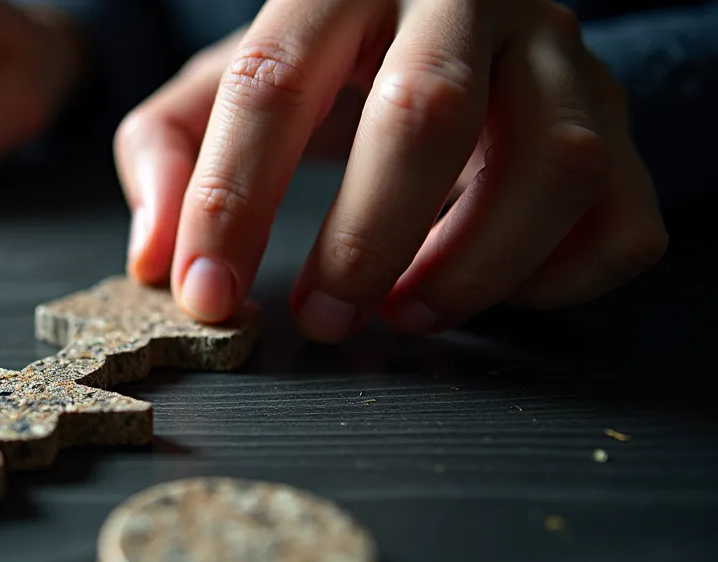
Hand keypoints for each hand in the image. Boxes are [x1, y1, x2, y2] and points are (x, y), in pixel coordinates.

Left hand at [116, 0, 667, 342]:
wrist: (439, 16)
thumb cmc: (320, 63)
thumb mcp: (221, 85)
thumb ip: (167, 152)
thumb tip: (155, 260)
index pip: (273, 84)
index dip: (232, 200)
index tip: (208, 293)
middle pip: (424, 116)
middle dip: (364, 240)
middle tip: (323, 318)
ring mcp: (555, 51)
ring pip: (550, 166)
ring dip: (473, 269)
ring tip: (407, 311)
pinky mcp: (616, 112)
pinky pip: (620, 211)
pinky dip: (560, 279)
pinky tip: (494, 291)